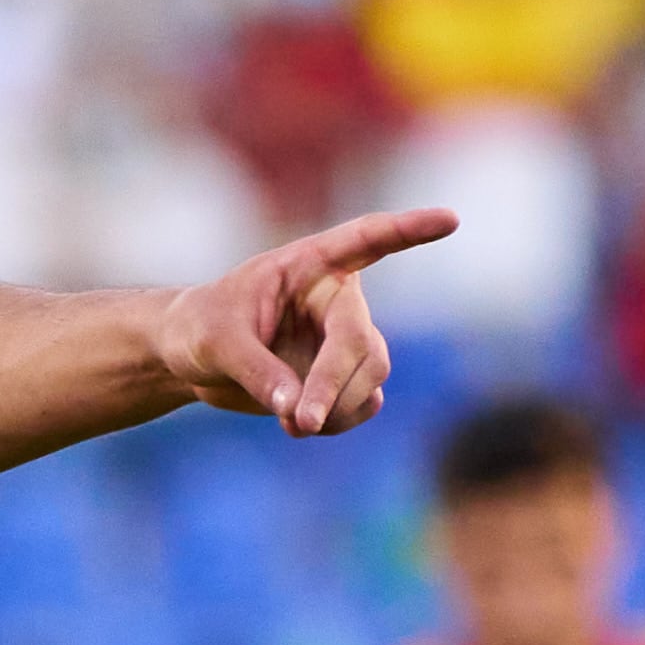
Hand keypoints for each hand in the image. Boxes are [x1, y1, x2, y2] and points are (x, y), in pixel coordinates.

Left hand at [156, 206, 458, 438]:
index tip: (451, 219)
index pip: (368, 240)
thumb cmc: (201, 328)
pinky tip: (299, 426)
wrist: (192, 358)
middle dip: (335, 385)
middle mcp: (337, 299)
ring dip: (335, 408)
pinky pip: (363, 403)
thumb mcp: (216, 342)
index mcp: (311, 265)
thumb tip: (299, 412)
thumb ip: (256, 371)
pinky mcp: (341, 377)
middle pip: (362, 343)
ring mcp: (344, 339)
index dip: (409, 230)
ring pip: (370, 377)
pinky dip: (337, 420)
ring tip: (292, 424)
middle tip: (301, 422)